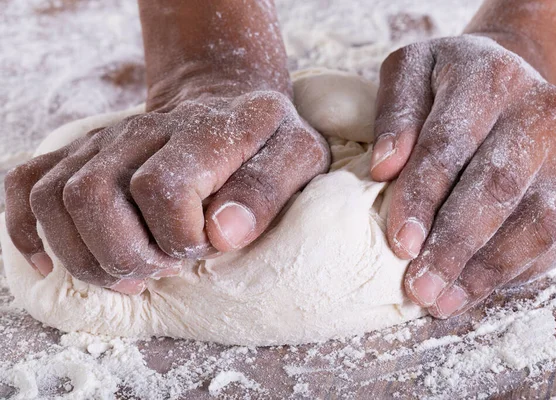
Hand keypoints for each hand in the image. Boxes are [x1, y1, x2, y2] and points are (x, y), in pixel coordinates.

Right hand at [4, 0, 330, 293]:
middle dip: (125, 256)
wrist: (223, 100)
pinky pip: (26, 185)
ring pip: (55, 199)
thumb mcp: (296, 157)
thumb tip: (224, 234)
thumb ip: (267, 190)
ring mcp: (106, 140)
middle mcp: (144, 130)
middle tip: (161, 270)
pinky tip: (54, 262)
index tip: (204, 248)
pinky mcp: (81, 153)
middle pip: (93, 196)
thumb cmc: (264, 140)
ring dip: (87, 257)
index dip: (178, 238)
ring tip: (129, 274)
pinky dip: (28, 231)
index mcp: (203, 131)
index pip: (161, 188)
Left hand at [372, 35, 555, 317]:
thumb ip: (394, 113)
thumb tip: (383, 169)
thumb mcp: (411, 72)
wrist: (510, 79)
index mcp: (490, 79)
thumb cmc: (447, 81)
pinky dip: (509, 274)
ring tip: (441, 302)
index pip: (450, 144)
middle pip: (495, 187)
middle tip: (419, 287)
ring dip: (484, 270)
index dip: (423, 196)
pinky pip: (550, 242)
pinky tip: (469, 291)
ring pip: (533, 222)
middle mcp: (537, 114)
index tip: (400, 243)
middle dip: (454, 244)